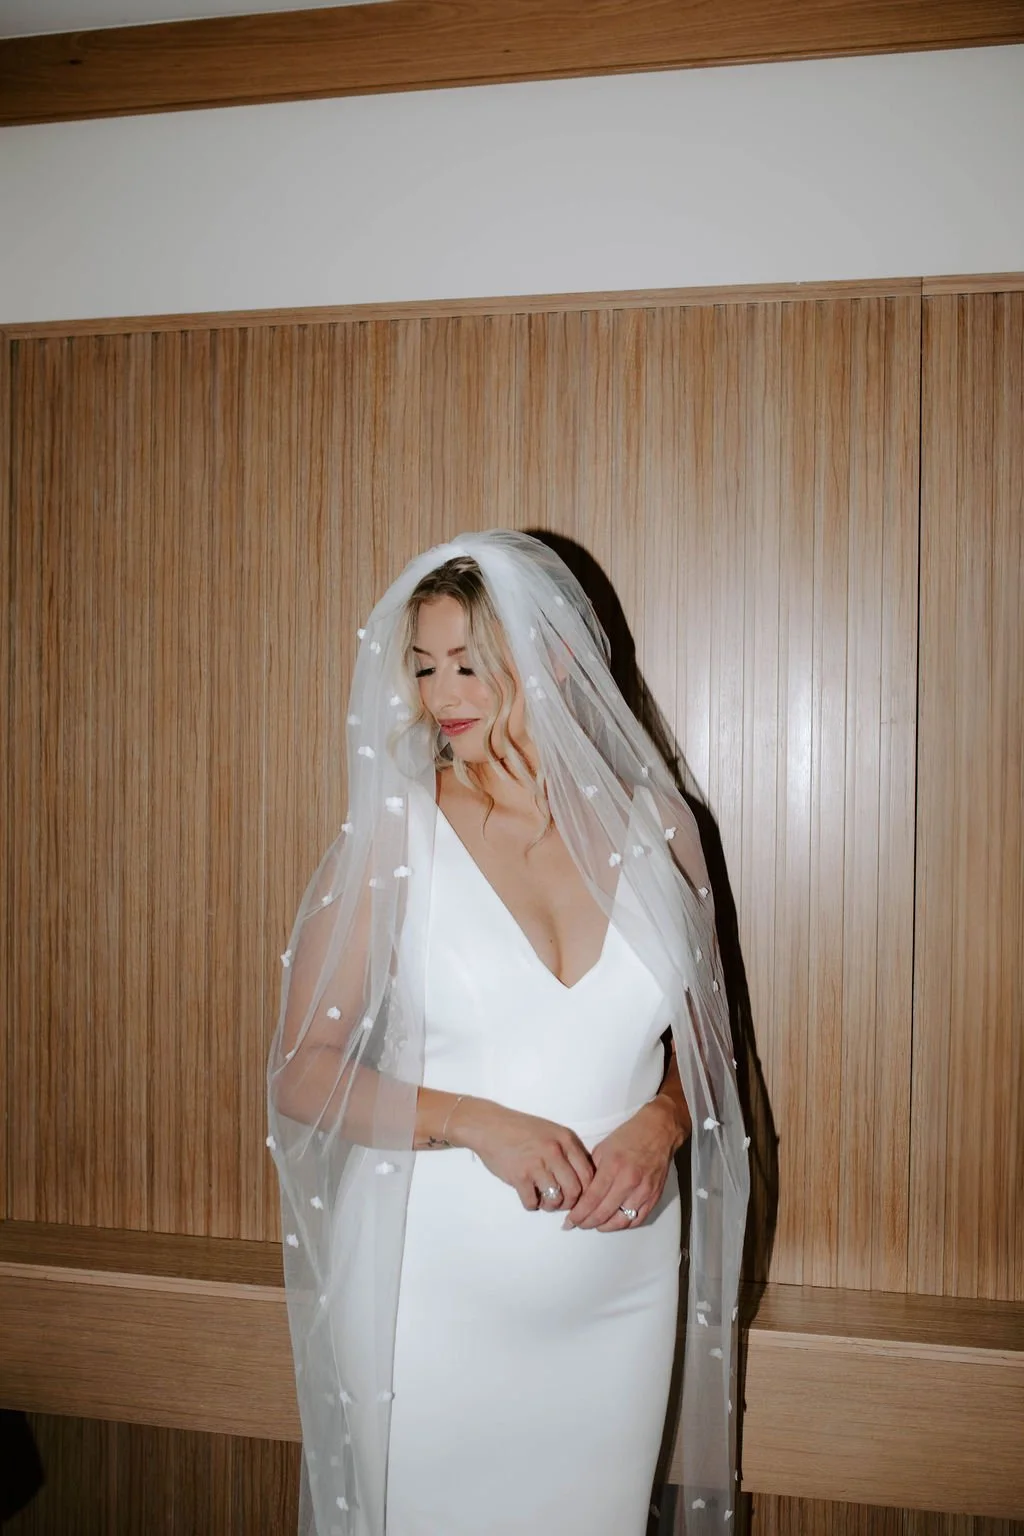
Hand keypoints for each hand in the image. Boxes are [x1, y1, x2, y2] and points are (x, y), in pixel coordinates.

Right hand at [449, 1098, 594, 1212]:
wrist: (490, 1126)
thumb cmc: (521, 1130)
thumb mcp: (551, 1132)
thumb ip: (568, 1151)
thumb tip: (583, 1180)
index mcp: (566, 1139)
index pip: (588, 1174)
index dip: (587, 1191)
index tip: (579, 1196)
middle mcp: (554, 1151)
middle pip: (575, 1190)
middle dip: (570, 1203)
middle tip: (561, 1202)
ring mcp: (537, 1164)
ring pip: (556, 1200)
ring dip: (551, 1206)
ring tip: (544, 1200)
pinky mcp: (519, 1176)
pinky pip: (533, 1202)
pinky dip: (532, 1204)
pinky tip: (529, 1196)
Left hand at [563, 1095, 682, 1231]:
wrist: (658, 1131)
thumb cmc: (629, 1136)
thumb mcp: (603, 1148)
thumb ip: (592, 1172)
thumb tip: (581, 1193)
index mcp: (613, 1167)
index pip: (591, 1200)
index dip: (578, 1215)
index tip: (569, 1221)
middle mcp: (629, 1182)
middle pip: (604, 1214)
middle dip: (586, 1223)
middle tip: (577, 1225)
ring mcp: (644, 1191)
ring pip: (620, 1221)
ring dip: (604, 1226)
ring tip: (593, 1224)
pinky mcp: (654, 1197)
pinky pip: (637, 1220)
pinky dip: (623, 1225)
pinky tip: (613, 1222)